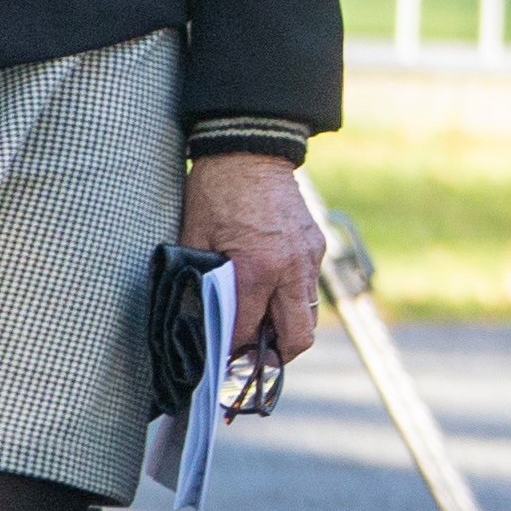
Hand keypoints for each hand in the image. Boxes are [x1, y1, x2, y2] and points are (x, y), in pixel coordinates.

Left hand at [179, 150, 323, 367]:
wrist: (250, 150)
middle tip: (247, 359)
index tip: (218, 360)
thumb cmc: (215, 193)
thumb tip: (202, 320)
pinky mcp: (315, 246)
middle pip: (297, 337)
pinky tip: (267, 292)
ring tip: (257, 327)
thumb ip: (202, 282)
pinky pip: (308, 288)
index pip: (248, 330)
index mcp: (257, 268)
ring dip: (284, 328)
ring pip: (307, 315)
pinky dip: (290, 300)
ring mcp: (309, 258)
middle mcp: (290, 269)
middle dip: (273, 357)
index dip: (230, 351)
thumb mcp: (195, 239)